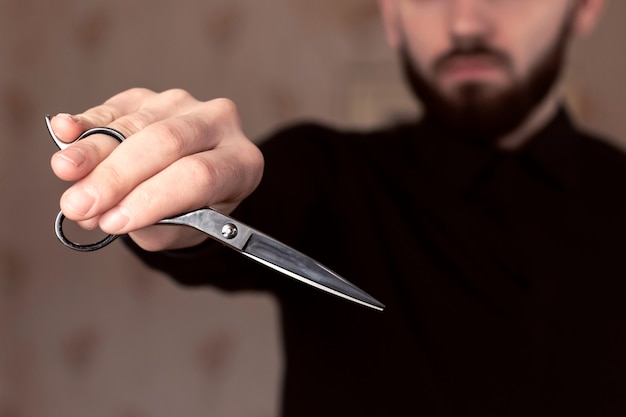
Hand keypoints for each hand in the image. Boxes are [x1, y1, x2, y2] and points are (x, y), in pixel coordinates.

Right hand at [49, 88, 263, 250]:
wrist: (193, 182)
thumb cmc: (194, 210)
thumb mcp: (186, 229)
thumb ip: (154, 227)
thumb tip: (108, 216)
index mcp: (241, 162)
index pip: (198, 175)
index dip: (153, 198)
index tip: (114, 222)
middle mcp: (219, 123)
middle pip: (166, 142)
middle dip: (117, 176)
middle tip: (79, 204)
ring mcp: (183, 103)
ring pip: (135, 125)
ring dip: (93, 152)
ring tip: (65, 177)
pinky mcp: (148, 97)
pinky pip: (114, 110)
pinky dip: (87, 123)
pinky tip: (65, 130)